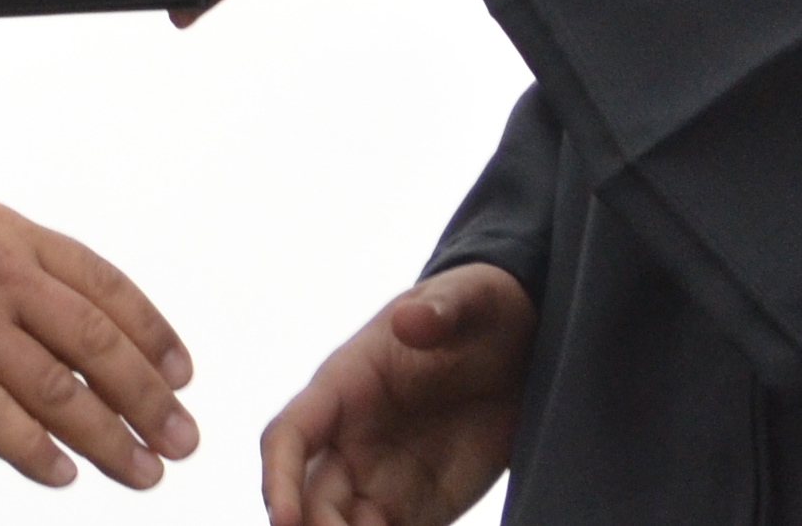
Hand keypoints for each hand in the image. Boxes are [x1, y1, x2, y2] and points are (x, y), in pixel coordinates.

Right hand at [0, 156, 199, 489]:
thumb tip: (30, 311)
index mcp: (5, 232)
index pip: (102, 284)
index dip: (150, 331)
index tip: (182, 371)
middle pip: (96, 342)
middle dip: (149, 396)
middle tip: (184, 438)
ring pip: (58, 389)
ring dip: (109, 437)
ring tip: (144, 471)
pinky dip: (35, 453)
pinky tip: (63, 476)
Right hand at [259, 264, 533, 525]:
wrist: (523, 340)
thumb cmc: (482, 307)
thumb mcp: (470, 298)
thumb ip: (441, 310)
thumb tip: (411, 321)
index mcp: (344, 384)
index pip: (288, 437)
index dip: (279, 480)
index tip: (285, 523)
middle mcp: (351, 438)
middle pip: (311, 498)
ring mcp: (382, 477)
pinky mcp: (419, 508)